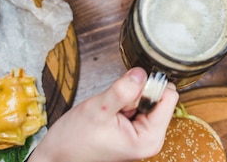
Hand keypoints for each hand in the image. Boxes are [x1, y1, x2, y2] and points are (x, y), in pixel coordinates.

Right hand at [29, 68, 178, 161]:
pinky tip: (112, 113)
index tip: (127, 94)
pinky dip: (126, 101)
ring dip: (130, 98)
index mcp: (150, 138)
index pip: (169, 97)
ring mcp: (145, 132)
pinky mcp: (136, 127)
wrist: (57, 154)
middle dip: (138, 94)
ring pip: (149, 97)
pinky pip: (139, 102)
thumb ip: (122, 91)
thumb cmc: (74, 140)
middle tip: (115, 107)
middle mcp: (152, 137)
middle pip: (161, 96)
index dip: (148, 88)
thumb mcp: (98, 110)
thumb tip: (141, 73)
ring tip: (111, 112)